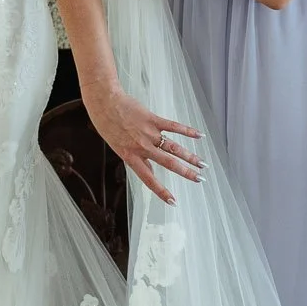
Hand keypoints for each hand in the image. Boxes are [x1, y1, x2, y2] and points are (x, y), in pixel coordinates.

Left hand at [83, 85, 201, 204]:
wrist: (104, 104)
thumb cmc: (108, 126)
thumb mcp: (119, 148)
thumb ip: (136, 160)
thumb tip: (150, 169)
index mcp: (131, 157)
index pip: (149, 179)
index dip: (161, 191)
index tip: (173, 201)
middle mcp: (142, 147)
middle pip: (169, 163)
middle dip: (186, 173)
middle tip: (199, 179)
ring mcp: (149, 133)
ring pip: (174, 148)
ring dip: (190, 156)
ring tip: (202, 163)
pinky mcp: (153, 120)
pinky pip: (174, 126)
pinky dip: (188, 131)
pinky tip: (199, 136)